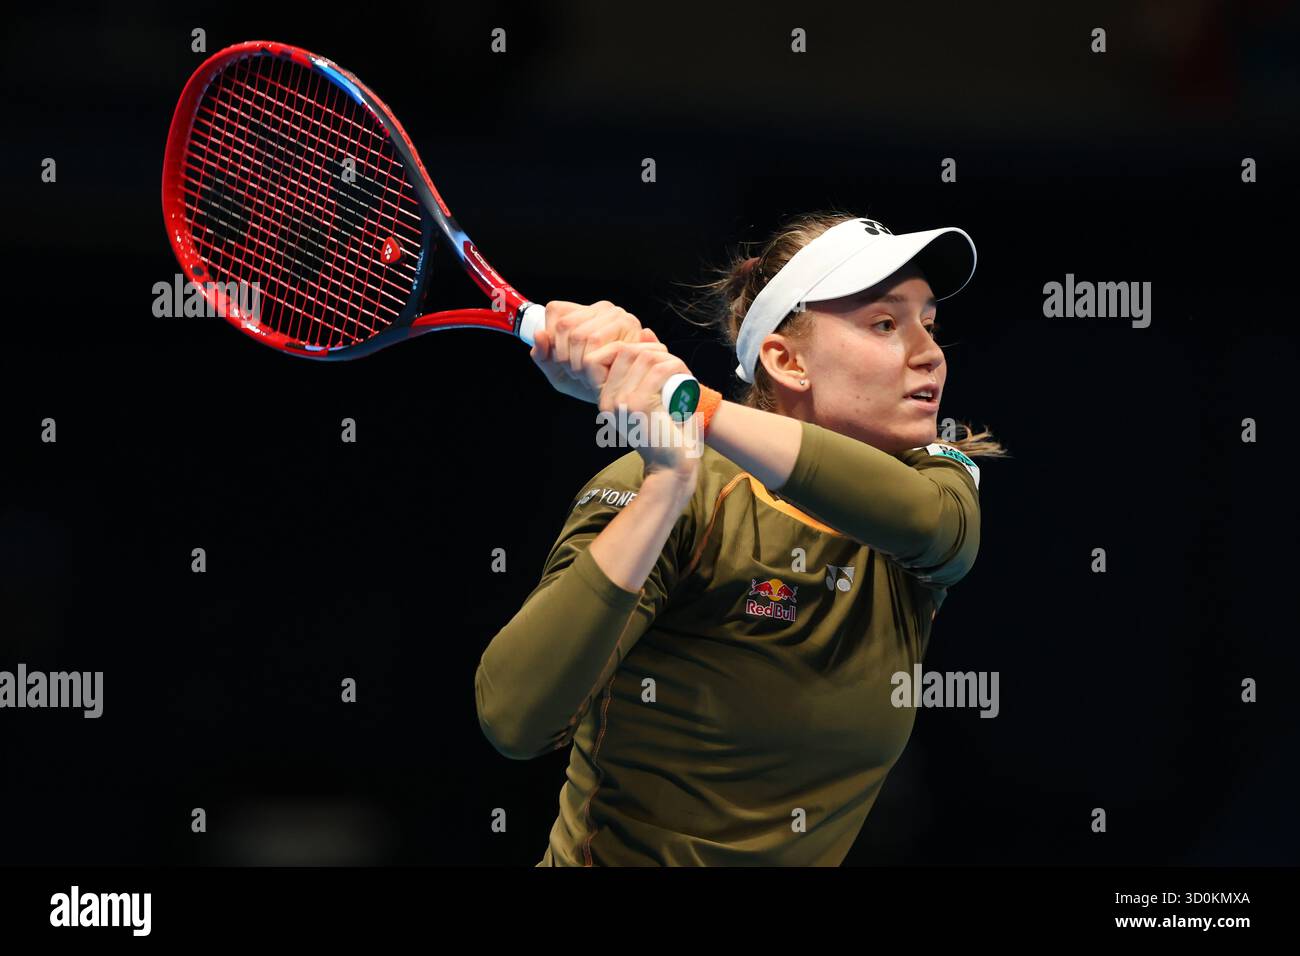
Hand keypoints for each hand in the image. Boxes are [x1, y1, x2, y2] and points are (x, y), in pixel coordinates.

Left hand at [528, 300, 660, 404]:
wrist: (623, 399)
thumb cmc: (592, 384)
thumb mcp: (559, 373)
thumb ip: (543, 356)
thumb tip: (539, 334)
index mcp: (585, 313)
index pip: (555, 311)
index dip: (551, 339)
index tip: (559, 360)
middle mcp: (603, 309)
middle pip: (565, 326)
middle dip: (564, 356)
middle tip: (576, 373)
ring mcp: (618, 316)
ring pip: (579, 336)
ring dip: (578, 363)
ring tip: (589, 376)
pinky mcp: (630, 329)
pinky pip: (595, 344)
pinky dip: (591, 367)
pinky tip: (601, 376)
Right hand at [598, 338, 701, 483]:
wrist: (671, 467)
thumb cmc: (665, 434)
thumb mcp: (650, 397)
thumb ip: (645, 367)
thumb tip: (645, 332)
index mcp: (605, 399)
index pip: (609, 353)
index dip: (635, 346)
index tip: (657, 355)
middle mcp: (608, 400)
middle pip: (626, 350)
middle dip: (652, 348)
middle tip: (672, 363)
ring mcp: (621, 403)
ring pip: (645, 357)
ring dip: (668, 358)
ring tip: (680, 372)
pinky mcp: (639, 406)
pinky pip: (659, 370)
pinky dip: (677, 367)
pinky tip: (686, 377)